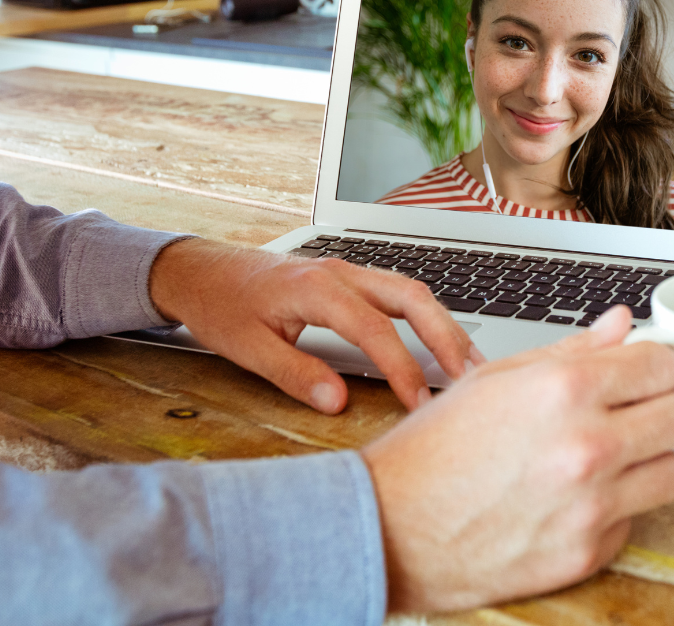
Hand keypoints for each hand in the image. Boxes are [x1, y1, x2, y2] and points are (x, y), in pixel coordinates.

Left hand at [148, 238, 480, 412]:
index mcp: (316, 288)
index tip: (421, 402)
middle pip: (412, 298)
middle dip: (447, 337)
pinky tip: (440, 340)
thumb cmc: (222, 306)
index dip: (403, 367)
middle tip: (471, 377)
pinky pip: (400, 292)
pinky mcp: (350, 278)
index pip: (375, 329)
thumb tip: (339, 403)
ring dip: (444, 325)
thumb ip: (295, 374)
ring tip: (470, 363)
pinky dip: (427, 317)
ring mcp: (349, 271)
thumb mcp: (248, 348)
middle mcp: (341, 272)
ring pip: (412, 292)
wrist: (202, 271)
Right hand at [361, 306, 673, 612]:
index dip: (658, 364)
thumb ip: (573, 351)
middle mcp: (586, 446)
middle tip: (641, 412)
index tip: (647, 372)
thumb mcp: (498, 379)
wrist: (391, 526)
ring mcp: (590, 505)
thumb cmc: (436, 449)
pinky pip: (635, 521)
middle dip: (666, 408)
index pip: (664, 364)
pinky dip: (618, 509)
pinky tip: (581, 497)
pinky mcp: (586, 554)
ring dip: (652, 461)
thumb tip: (623, 326)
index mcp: (565, 390)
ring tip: (616, 457)